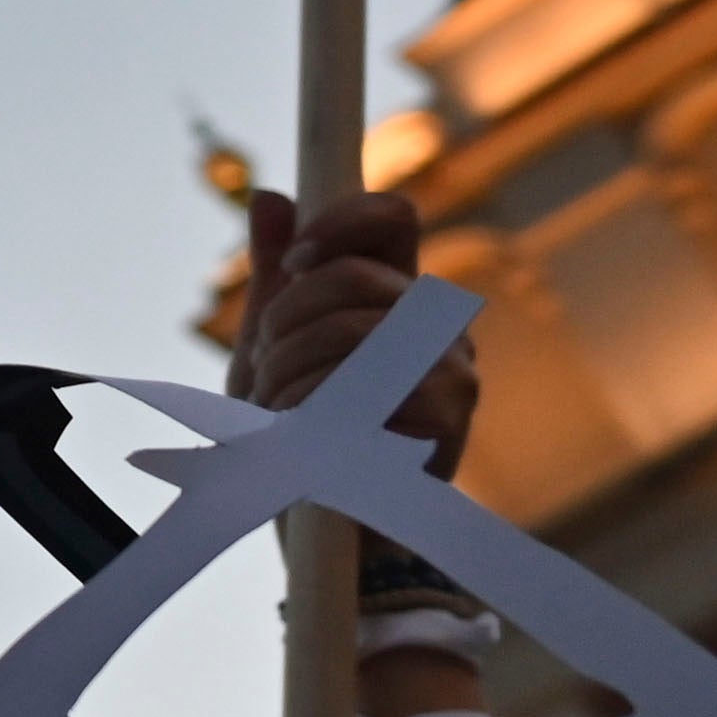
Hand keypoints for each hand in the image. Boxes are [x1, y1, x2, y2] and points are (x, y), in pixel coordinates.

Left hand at [228, 189, 474, 475]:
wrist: (321, 521)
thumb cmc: (296, 433)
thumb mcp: (271, 346)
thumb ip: (277, 273)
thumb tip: (270, 194)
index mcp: (396, 295)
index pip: (391, 216)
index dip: (339, 222)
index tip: (294, 264)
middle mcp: (434, 322)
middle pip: (352, 275)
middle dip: (286, 319)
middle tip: (266, 362)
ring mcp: (451, 366)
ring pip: (351, 328)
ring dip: (289, 370)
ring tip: (275, 410)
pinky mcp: (449, 412)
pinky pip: (364, 384)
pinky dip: (312, 409)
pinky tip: (302, 437)